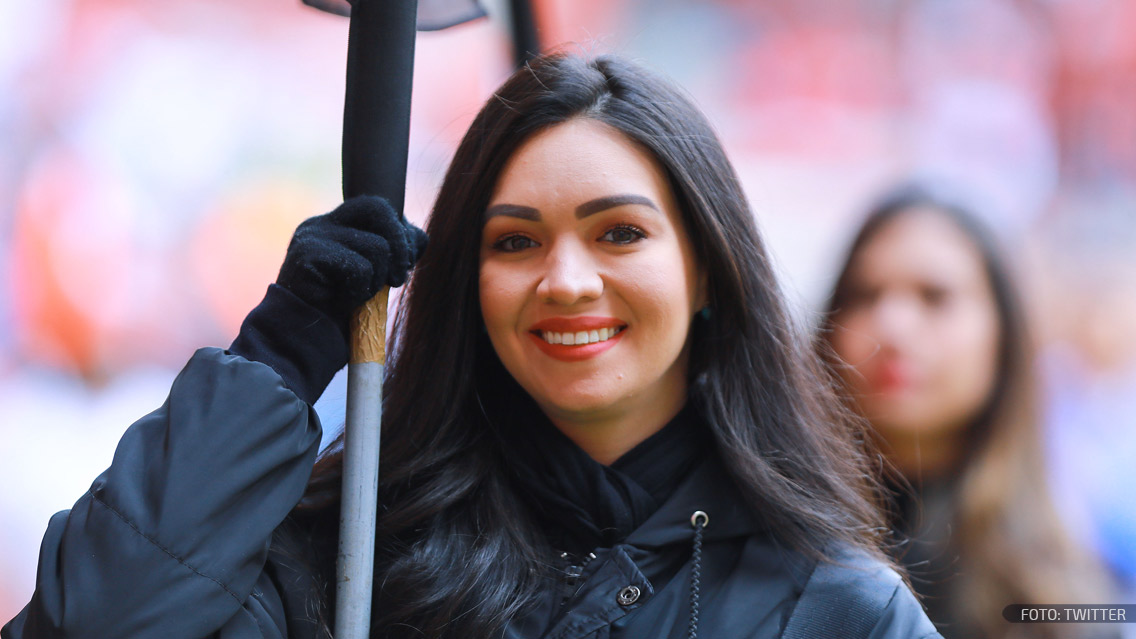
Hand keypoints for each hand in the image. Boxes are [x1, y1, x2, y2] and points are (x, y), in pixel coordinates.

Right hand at [276, 195, 426, 334]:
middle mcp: (321, 223)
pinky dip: (359, 292)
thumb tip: (418, 239)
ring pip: (377, 247)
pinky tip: (341, 303)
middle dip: (400, 246)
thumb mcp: (376, 277)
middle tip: (397, 280)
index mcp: (335, 224)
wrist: (303, 341)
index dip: (400, 232)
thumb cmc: (341, 311)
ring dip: (377, 281)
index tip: (404, 264)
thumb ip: (396, 253)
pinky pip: (360, 269)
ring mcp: (312, 236)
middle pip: (377, 208)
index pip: (377, 206)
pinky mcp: (307, 254)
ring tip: (357, 297)